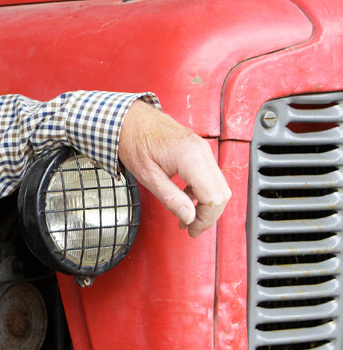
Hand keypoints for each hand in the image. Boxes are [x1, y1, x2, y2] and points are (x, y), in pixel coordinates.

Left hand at [117, 100, 230, 237]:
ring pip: (219, 185)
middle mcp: (201, 151)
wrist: (127, 119)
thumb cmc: (133, 141)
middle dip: (208, 215)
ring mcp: (202, 148)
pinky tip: (186, 198)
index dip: (204, 219)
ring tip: (186, 216)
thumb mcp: (148, 176)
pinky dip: (203, 191)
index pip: (213, 198)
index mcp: (190, 157)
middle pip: (221, 193)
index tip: (191, 230)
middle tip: (190, 228)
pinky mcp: (198, 149)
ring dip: (206, 204)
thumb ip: (171, 198)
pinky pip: (210, 176)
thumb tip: (188, 218)